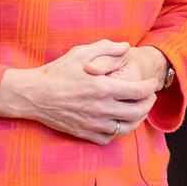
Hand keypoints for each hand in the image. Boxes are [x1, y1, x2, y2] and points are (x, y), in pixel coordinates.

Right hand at [0, 40, 157, 143]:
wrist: (34, 94)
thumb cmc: (57, 71)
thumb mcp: (81, 52)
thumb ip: (106, 48)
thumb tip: (126, 47)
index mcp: (103, 87)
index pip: (139, 91)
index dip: (150, 87)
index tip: (152, 83)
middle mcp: (101, 108)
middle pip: (137, 112)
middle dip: (149, 104)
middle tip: (149, 97)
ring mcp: (92, 123)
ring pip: (125, 128)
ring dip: (137, 120)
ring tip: (138, 111)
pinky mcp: (84, 133)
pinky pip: (108, 138)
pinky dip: (116, 132)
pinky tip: (117, 122)